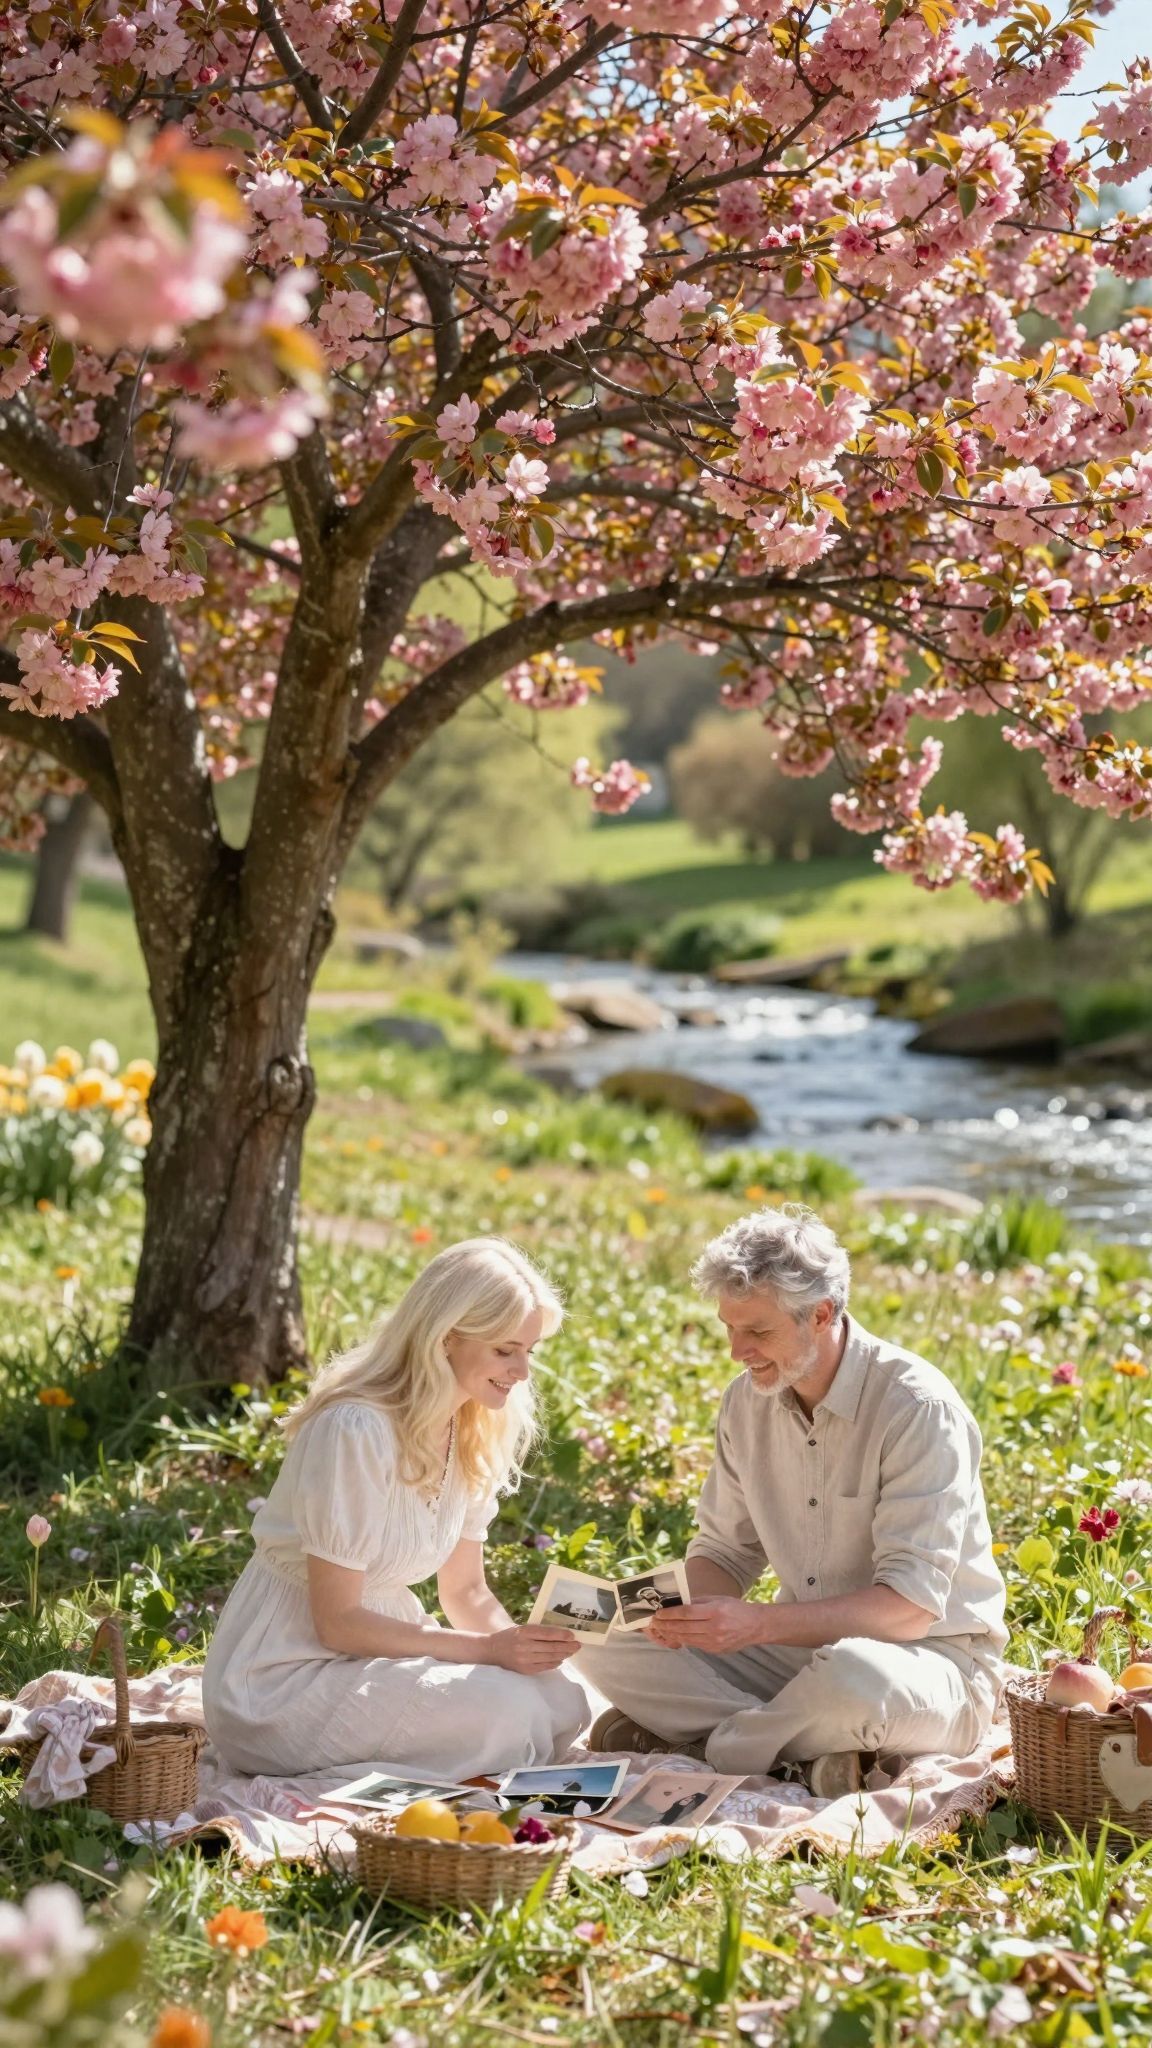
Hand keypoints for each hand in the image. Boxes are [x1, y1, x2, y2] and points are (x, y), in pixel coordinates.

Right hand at [482, 1625, 578, 1672]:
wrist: (492, 1650)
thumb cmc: (509, 1636)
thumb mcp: (521, 1628)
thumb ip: (537, 1631)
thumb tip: (559, 1633)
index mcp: (524, 1632)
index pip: (547, 1634)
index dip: (561, 1635)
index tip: (572, 1636)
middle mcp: (525, 1646)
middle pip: (551, 1647)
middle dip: (567, 1646)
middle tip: (578, 1645)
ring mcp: (525, 1659)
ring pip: (549, 1657)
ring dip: (563, 1655)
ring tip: (572, 1652)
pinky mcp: (525, 1670)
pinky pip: (544, 1667)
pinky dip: (554, 1663)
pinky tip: (561, 1659)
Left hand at [645, 1596, 766, 1653]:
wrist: (755, 1626)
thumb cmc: (735, 1609)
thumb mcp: (718, 1599)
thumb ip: (698, 1602)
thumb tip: (677, 1604)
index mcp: (715, 1611)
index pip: (687, 1613)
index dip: (670, 1614)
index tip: (658, 1613)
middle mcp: (715, 1628)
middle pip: (684, 1627)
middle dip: (666, 1625)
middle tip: (654, 1622)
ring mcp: (715, 1641)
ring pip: (687, 1638)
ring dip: (671, 1634)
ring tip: (661, 1629)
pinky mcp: (715, 1650)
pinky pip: (695, 1644)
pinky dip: (683, 1639)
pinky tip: (675, 1635)